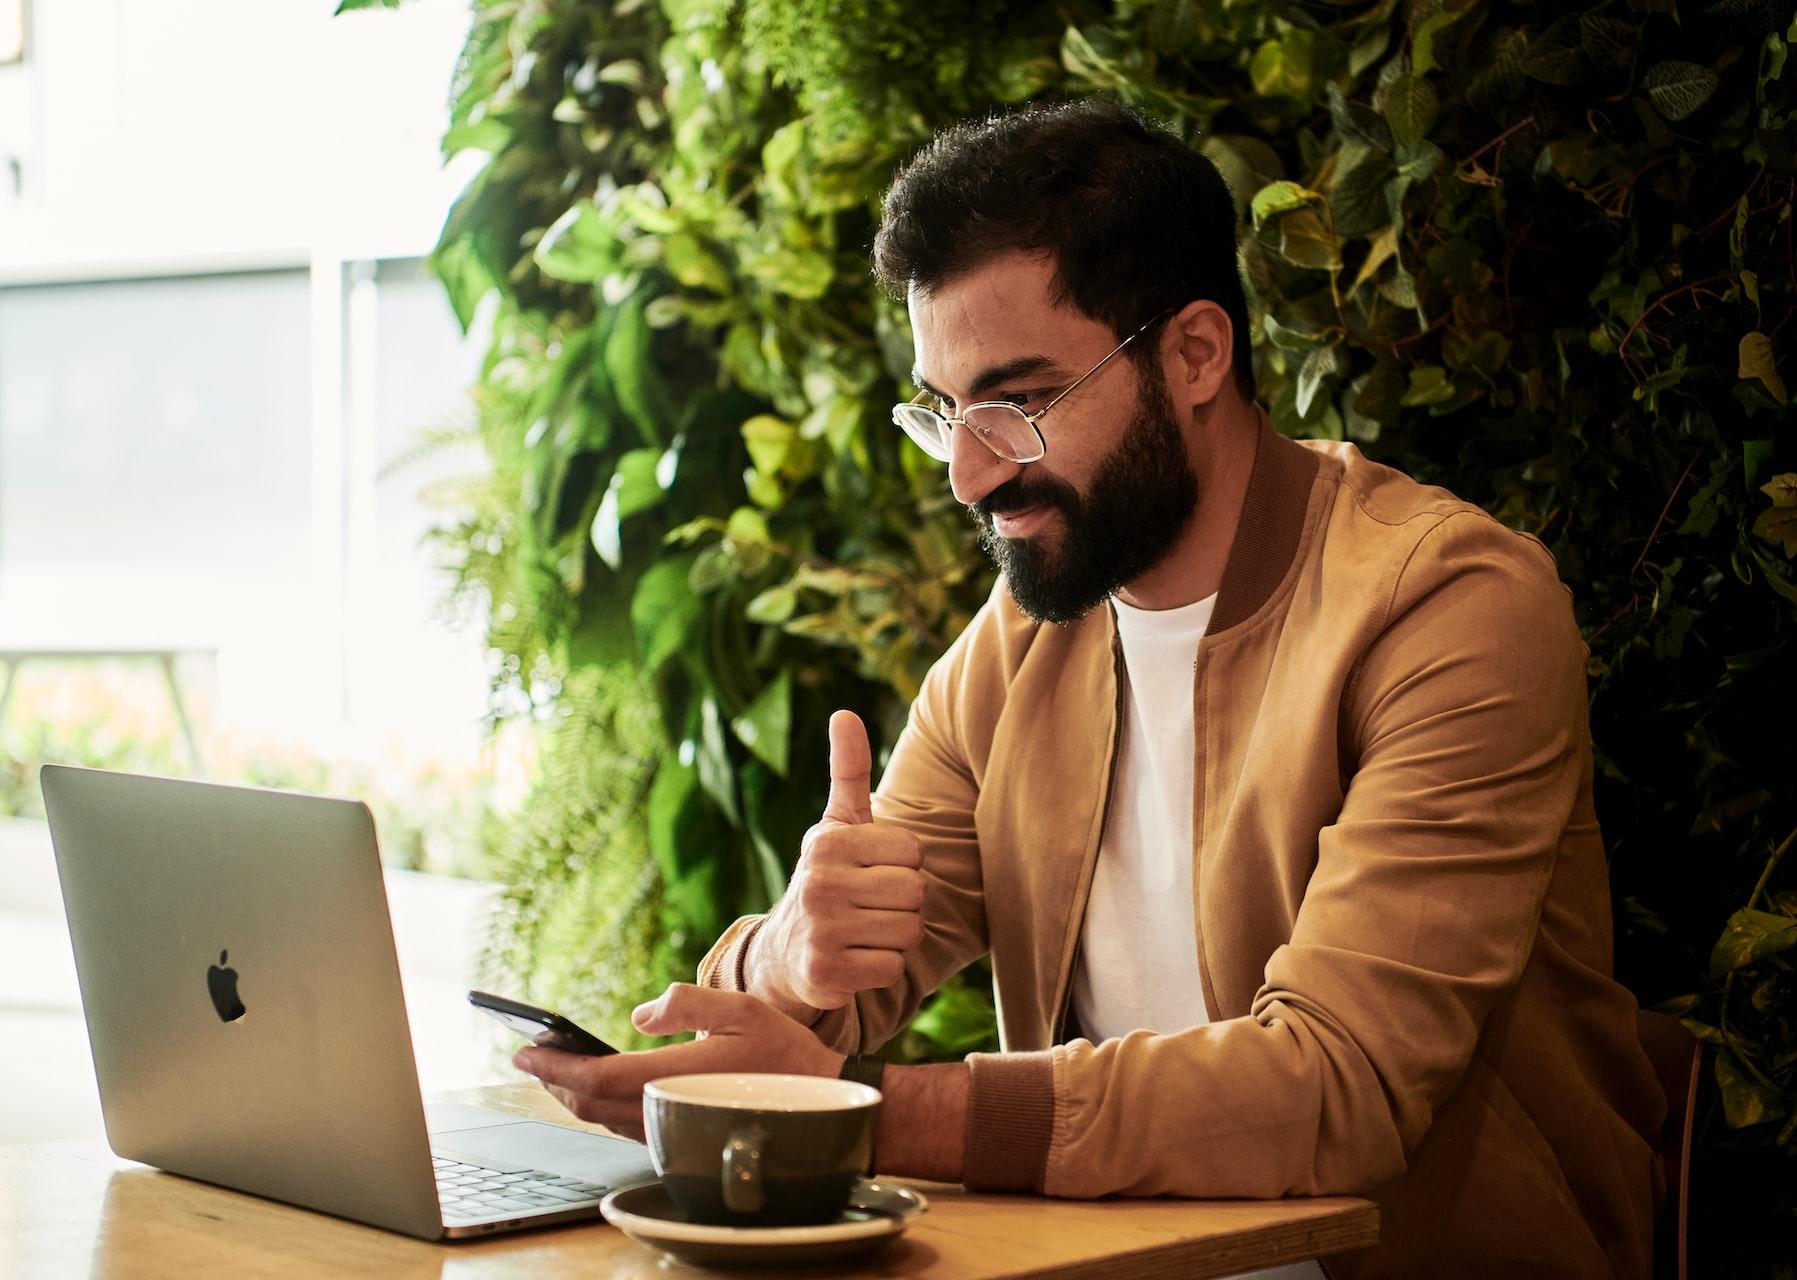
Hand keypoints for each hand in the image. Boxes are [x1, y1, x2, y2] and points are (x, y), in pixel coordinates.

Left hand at [513, 984, 843, 1141]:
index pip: (596, 1078)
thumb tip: (639, 1015)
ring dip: (573, 1094)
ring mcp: (672, 1128)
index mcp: (675, 1077)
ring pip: (604, 1119)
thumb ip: (686, 1004)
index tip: (524, 1050)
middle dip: (555, 1079)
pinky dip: (599, 1106)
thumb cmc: (783, 1053)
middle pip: (590, 1104)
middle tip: (530, 1054)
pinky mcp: (680, 1135)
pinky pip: (625, 1125)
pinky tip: (596, 1087)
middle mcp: (667, 1110)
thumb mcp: (739, 1009)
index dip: (554, 1067)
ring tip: (555, 1067)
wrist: (820, 1104)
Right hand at [753, 710, 926, 1012]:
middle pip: (916, 892)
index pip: (913, 852)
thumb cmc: (828, 878)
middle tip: (872, 905)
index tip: (873, 871)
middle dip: (904, 902)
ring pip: (909, 931)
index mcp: (828, 842)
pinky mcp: (826, 973)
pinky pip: (893, 968)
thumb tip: (845, 712)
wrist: (784, 952)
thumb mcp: (836, 824)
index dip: (903, 865)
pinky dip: (882, 968)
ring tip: (865, 930)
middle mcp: (819, 883)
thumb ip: (849, 771)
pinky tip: (856, 959)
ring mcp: (820, 930)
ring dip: (896, 936)